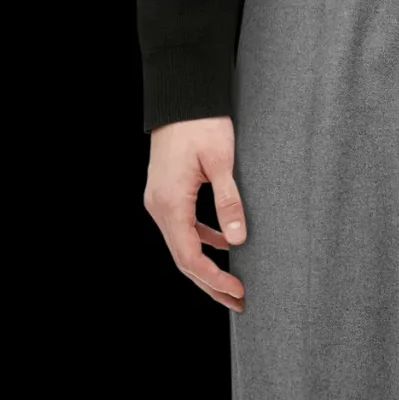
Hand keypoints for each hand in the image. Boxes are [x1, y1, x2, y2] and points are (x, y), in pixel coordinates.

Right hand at [143, 115, 246, 311]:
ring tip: (234, 284)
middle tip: (239, 302)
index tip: (239, 291)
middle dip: (211, 283)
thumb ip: (229, 202)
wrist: (181, 96)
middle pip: (184, 259)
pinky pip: (184, 227)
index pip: (190, 257)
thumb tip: (238, 240)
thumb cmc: (201, 123)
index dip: (214, 279)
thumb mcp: (221, 162)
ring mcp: (160, 201)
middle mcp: (159, 207)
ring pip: (183, 245)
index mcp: (170, 203)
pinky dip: (204, 240)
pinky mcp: (167, 193)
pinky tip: (226, 245)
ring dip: (208, 266)